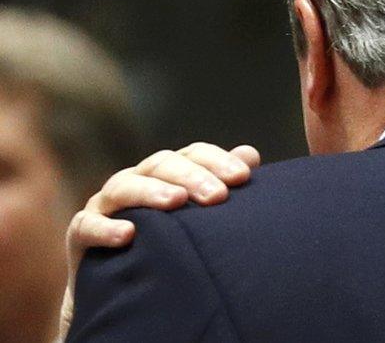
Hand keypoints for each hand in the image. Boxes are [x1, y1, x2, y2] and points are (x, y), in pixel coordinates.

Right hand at [57, 142, 260, 340]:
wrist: (123, 283)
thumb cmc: (169, 241)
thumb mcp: (197, 214)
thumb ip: (220, 183)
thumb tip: (250, 154)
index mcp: (168, 171)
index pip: (193, 153)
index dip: (217, 160)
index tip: (243, 177)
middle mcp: (137, 179)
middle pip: (162, 164)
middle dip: (192, 177)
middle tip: (218, 196)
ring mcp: (107, 204)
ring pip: (125, 186)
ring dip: (151, 192)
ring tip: (176, 202)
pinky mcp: (82, 233)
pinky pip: (87, 225)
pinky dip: (105, 228)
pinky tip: (128, 234)